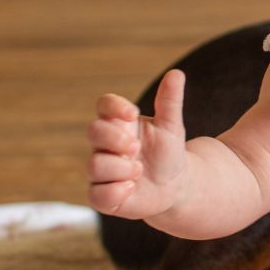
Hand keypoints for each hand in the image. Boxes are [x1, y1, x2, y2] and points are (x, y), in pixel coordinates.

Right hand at [87, 69, 190, 218]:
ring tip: (139, 171)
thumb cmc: (168, 153)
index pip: (104, 105)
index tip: (133, 113)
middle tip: (136, 148)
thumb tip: (176, 74)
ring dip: (120, 168)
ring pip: (94, 165)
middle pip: (93, 132)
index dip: (114, 107)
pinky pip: (96, 195)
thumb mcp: (172, 127)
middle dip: (115, 139)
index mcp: (119, 123)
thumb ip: (170, 101)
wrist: (175, 186)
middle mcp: (105, 145)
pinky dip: (114, 192)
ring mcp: (101, 171)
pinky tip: (132, 188)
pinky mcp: (102, 196)